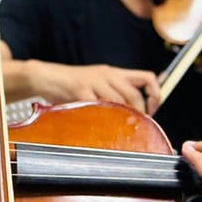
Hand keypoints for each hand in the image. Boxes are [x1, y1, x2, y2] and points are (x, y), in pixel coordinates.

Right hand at [27, 60, 160, 114]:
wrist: (46, 77)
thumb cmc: (70, 84)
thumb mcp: (97, 83)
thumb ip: (113, 93)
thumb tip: (131, 113)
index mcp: (114, 72)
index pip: (147, 77)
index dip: (155, 94)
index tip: (152, 110)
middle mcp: (107, 74)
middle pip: (133, 94)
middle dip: (138, 113)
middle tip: (136, 126)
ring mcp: (94, 81)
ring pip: (118, 100)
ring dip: (122, 117)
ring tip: (119, 129)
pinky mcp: (80, 89)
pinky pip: (98, 105)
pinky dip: (102, 117)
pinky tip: (100, 124)